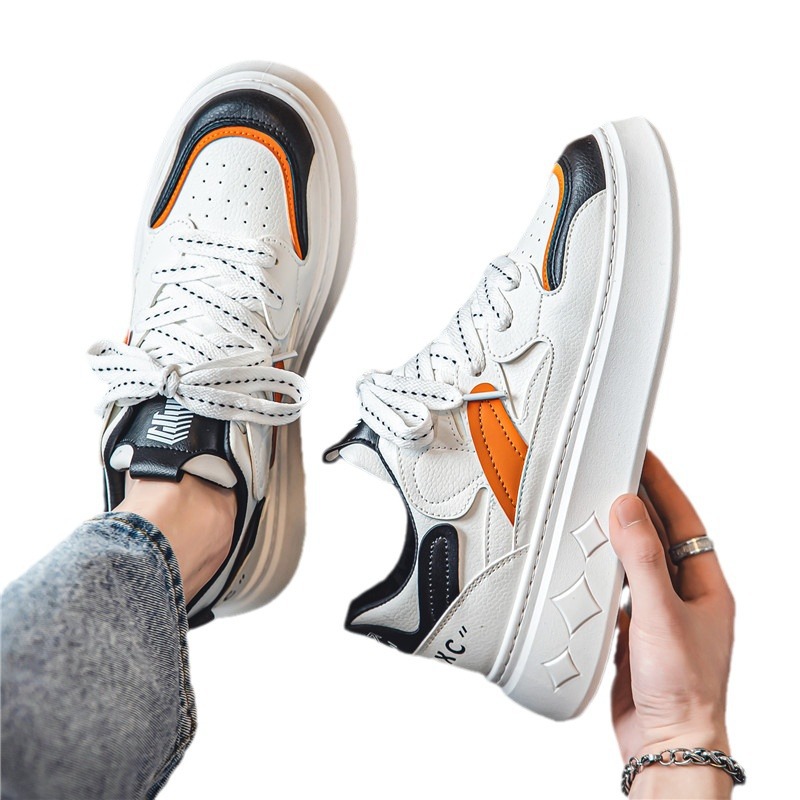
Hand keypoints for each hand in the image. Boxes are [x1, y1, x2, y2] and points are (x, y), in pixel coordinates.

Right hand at [610, 452, 734, 798]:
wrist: (667, 744)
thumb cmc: (682, 690)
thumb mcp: (660, 614)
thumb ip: (641, 559)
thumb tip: (627, 509)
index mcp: (706, 586)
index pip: (684, 520)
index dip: (663, 484)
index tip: (642, 456)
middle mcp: (687, 596)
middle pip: (661, 535)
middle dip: (639, 503)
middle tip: (614, 473)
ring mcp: (663, 615)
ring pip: (640, 561)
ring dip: (620, 536)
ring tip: (599, 509)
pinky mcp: (639, 633)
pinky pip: (622, 587)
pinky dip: (606, 569)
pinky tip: (592, 564)